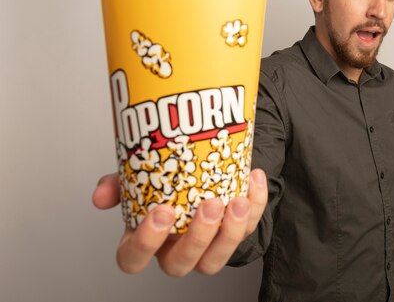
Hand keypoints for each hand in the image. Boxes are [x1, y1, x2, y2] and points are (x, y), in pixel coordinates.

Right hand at [92, 169, 267, 276]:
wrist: (200, 166)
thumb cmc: (165, 181)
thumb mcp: (136, 176)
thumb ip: (117, 183)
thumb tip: (101, 195)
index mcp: (145, 240)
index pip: (133, 259)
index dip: (146, 243)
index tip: (162, 212)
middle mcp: (174, 250)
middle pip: (180, 263)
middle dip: (197, 237)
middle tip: (209, 205)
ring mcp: (207, 248)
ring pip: (216, 259)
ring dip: (230, 232)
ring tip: (237, 202)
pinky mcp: (235, 235)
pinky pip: (248, 230)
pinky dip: (256, 204)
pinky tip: (253, 178)